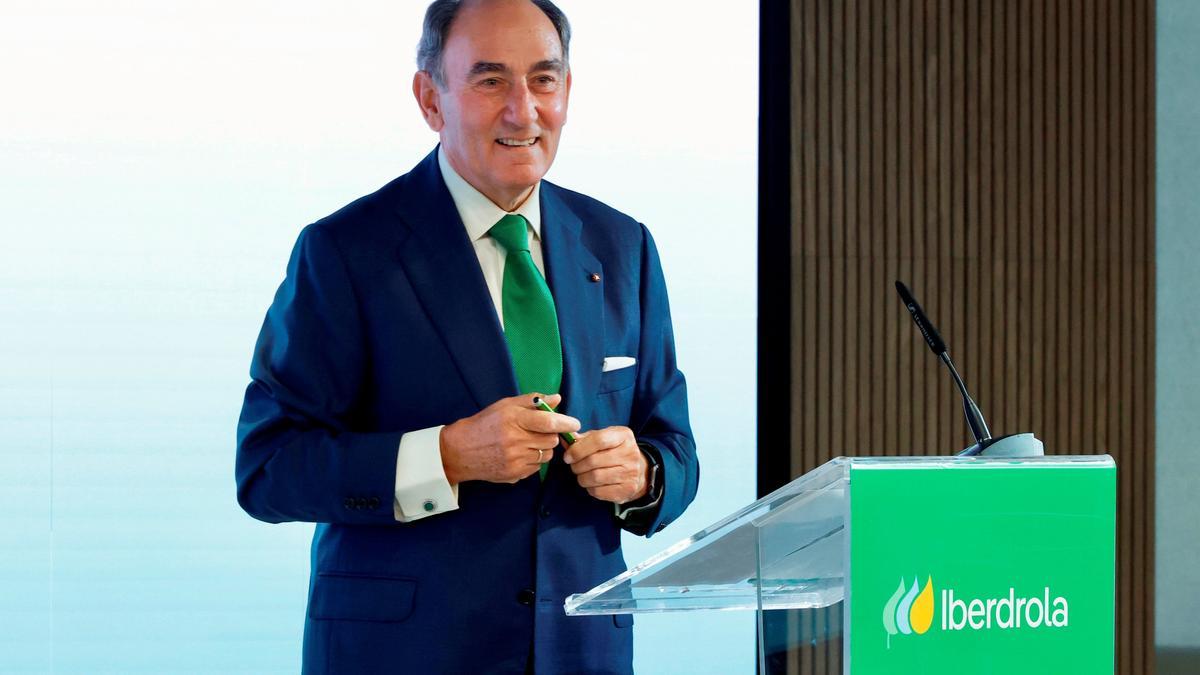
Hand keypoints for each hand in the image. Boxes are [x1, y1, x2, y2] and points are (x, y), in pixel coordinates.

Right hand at [440, 393, 580, 484]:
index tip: (575, 423)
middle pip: (552, 440)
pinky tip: (520, 454)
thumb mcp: (505, 405)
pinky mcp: (514, 475)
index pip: (549, 422)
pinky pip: (537, 468)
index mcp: (514, 419)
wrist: (460, 450)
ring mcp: (515, 460)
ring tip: (528, 442)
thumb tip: (557, 399)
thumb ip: (533, 401)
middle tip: (541, 431)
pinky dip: (534, 460)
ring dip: (543, 448)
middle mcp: (516, 441)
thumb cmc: (485, 424)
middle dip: (551, 435)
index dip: (566, 422)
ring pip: (547, 455)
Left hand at [563, 426, 648, 503]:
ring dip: (582, 477)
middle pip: (593, 460)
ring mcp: (631, 473)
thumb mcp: (602, 438)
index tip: (568, 456)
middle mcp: (630, 453)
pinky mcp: (627, 489)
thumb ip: (583, 439)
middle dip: (577, 465)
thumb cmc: (613, 451)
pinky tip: (592, 483)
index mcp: (624, 436)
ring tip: (582, 474)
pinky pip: (599, 491)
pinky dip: (590, 488)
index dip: (578, 449)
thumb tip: (564, 439)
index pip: (598, 440)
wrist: (637, 471)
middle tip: (574, 466)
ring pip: (594, 477)